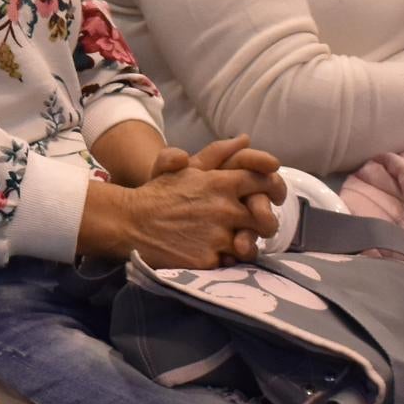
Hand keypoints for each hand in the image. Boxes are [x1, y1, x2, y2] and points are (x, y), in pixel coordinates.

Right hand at [80, 138, 286, 268]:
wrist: (130, 223)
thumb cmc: (158, 194)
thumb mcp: (185, 168)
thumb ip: (217, 152)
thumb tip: (245, 139)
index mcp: (221, 183)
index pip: (263, 182)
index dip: (273, 189)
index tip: (274, 196)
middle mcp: (224, 209)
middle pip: (264, 219)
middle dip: (262, 223)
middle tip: (255, 226)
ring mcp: (217, 237)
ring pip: (249, 245)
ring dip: (244, 244)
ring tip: (233, 242)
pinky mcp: (208, 261)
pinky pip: (230, 263)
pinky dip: (225, 260)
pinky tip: (214, 254)